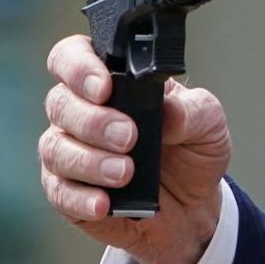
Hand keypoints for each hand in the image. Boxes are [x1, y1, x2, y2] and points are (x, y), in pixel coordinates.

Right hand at [38, 35, 230, 263]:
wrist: (193, 207)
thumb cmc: (192, 152)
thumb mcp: (209, 124)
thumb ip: (192, 111)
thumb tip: (170, 110)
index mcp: (113, 81)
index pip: (73, 56)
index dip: (79, 67)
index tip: (105, 88)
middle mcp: (82, 111)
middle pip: (61, 103)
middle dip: (93, 120)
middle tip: (128, 136)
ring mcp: (69, 151)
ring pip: (56, 148)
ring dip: (89, 160)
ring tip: (125, 172)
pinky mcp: (66, 191)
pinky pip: (58, 191)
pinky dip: (80, 197)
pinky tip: (104, 203)